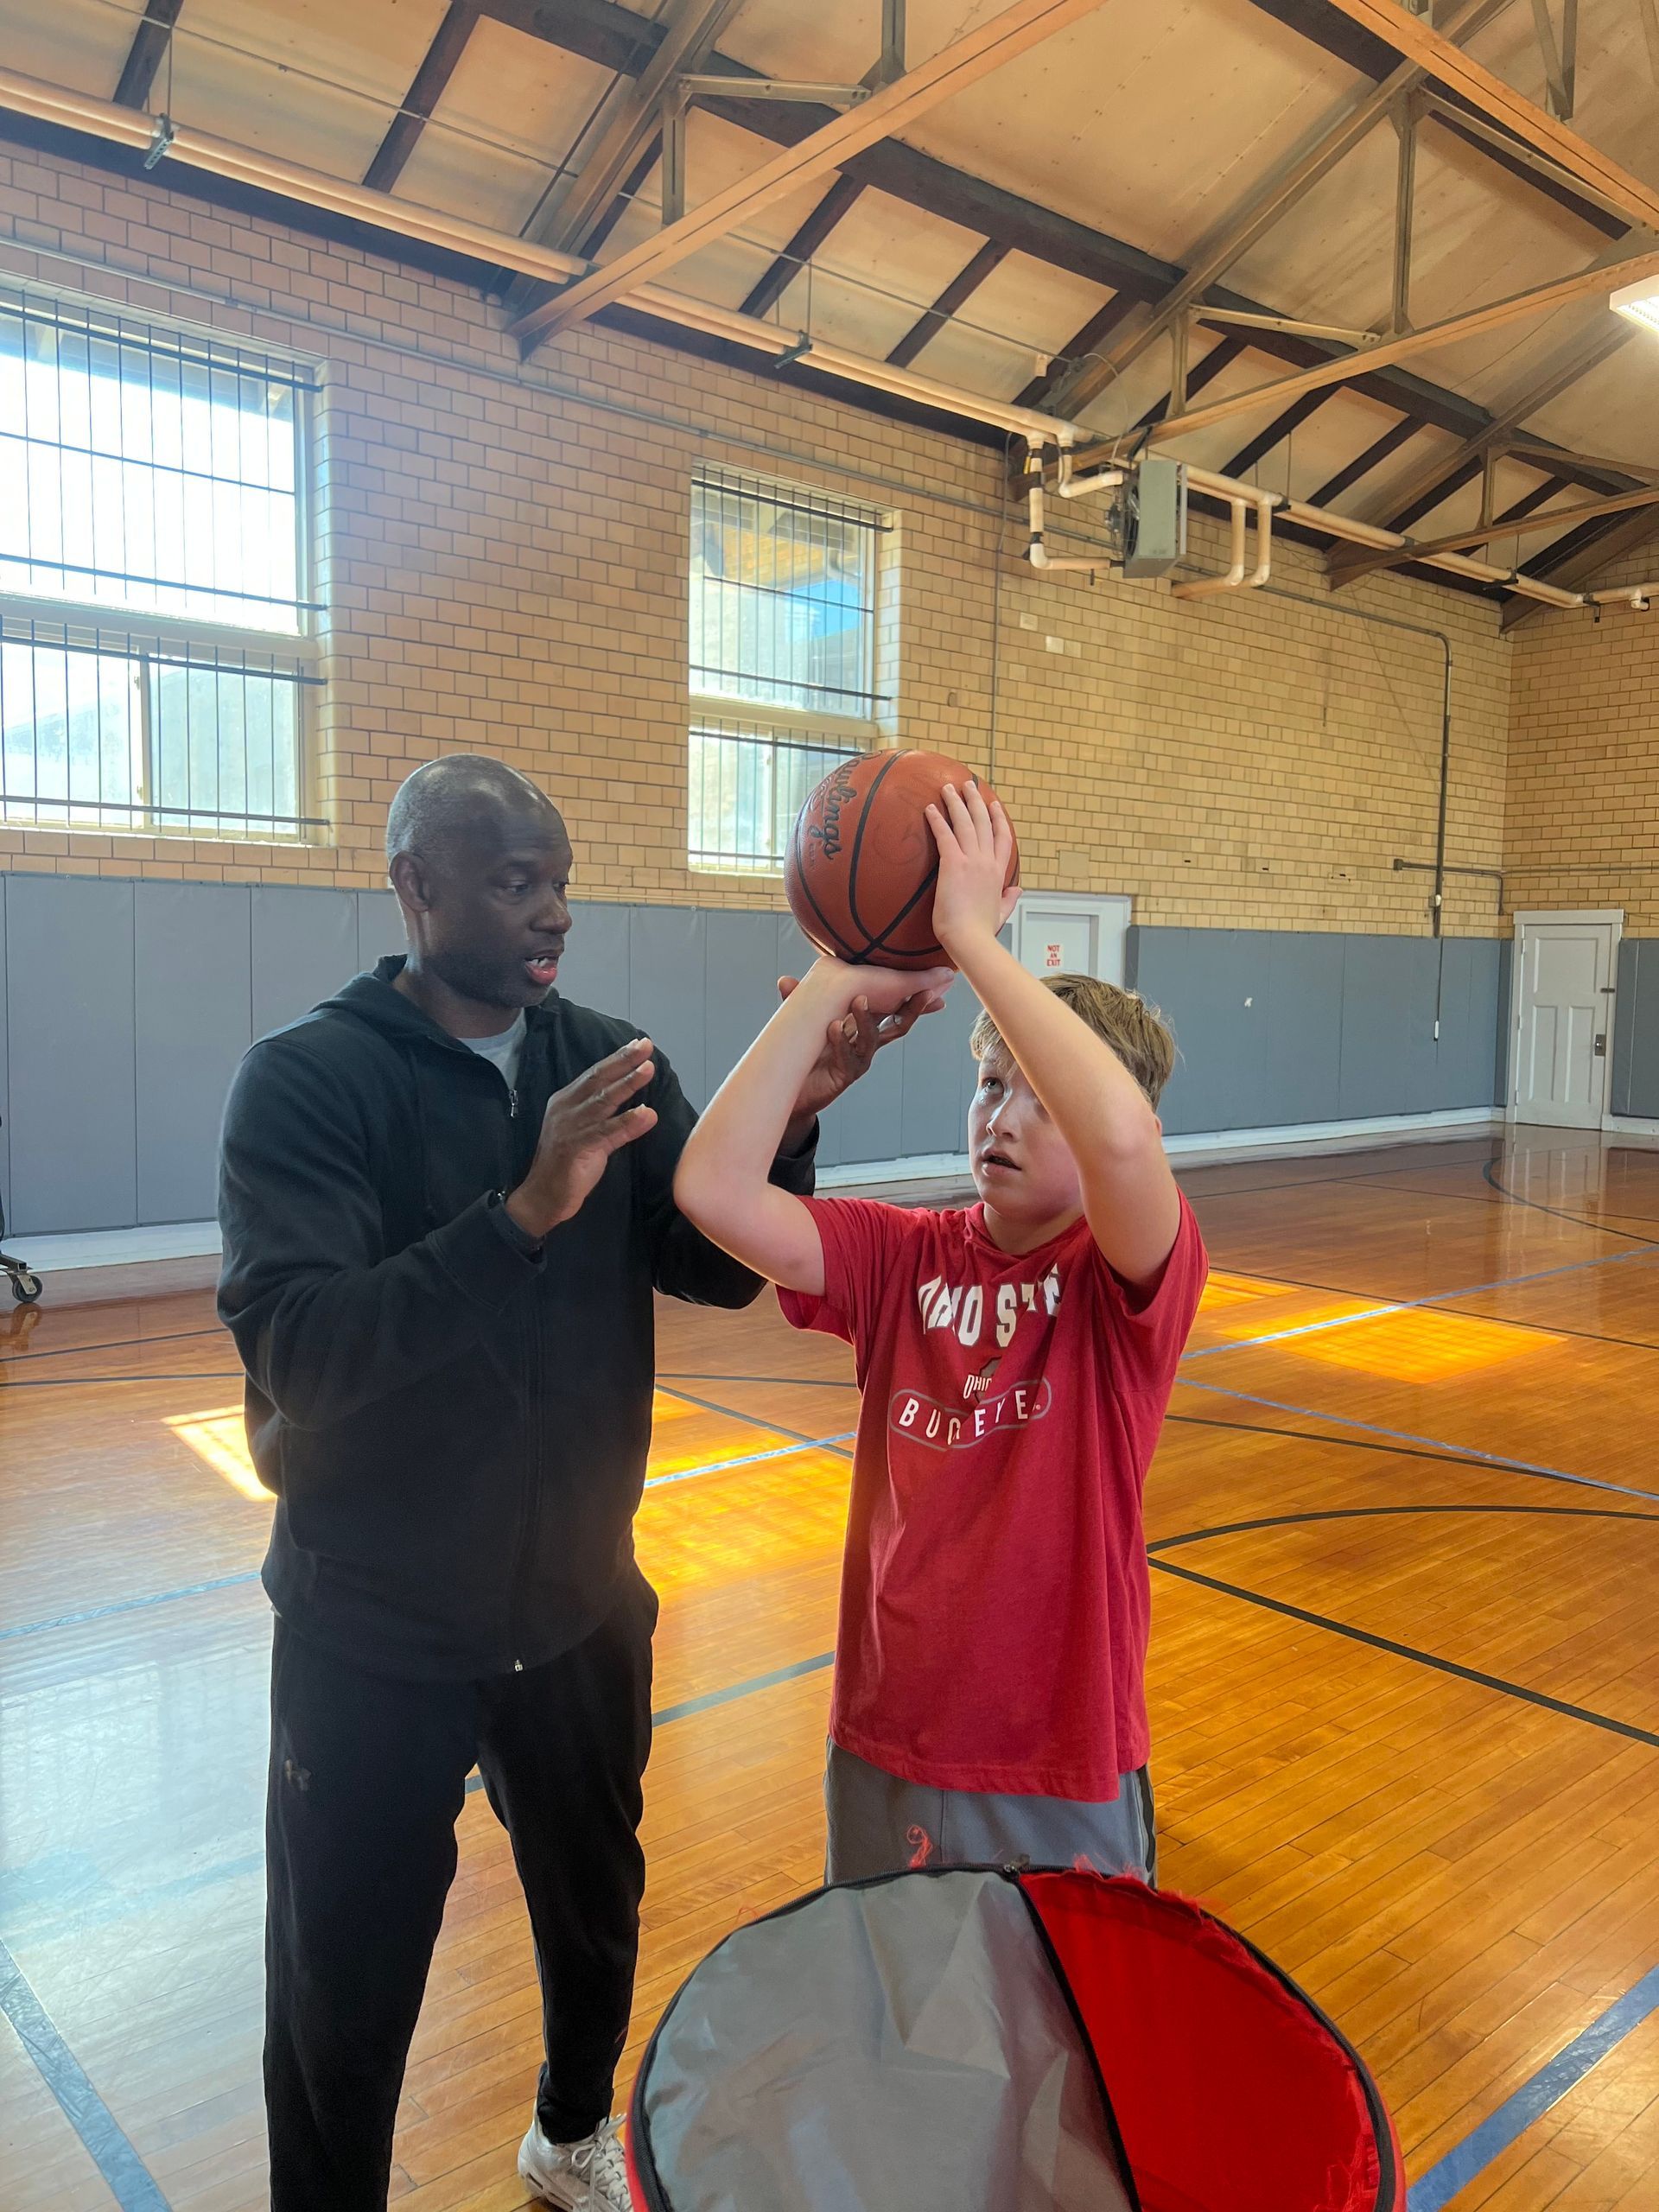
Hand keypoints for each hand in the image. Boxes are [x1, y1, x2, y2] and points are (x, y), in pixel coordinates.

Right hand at [506, 1038, 657, 1239]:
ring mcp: (569, 1127)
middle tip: (646, 1045)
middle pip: (598, 1080)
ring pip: (602, 1101)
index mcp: (565, 1101)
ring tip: (648, 1070)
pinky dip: (627, 1122)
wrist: (542, 1196)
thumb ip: (610, 1118)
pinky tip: (646, 1114)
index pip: (594, 1074)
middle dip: (623, 1061)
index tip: (639, 1044)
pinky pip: (605, 1132)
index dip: (617, 1059)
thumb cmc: (567, 1165)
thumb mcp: (588, 1134)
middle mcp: (565, 1109)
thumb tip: (643, 1107)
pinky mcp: (575, 1148)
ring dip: (627, 1084)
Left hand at [779, 961, 952, 1140]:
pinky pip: (848, 1057)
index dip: (913, 996)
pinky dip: (841, 1041)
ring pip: (872, 1039)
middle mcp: (865, 1044)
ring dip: (866, 1018)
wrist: (789, 1091)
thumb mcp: (804, 1025)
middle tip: (924, 992)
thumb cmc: (803, 1056)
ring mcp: (857, 1060)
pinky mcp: (844, 1075)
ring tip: (859, 1000)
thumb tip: (784, 980)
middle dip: (913, 1009)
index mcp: (862, 1027)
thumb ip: (798, 1004)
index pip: (893, 1007)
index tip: (935, 982)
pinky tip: (834, 1027)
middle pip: (897, 1024)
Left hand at [925, 781, 1018, 959]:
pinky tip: (930, 808)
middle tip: (969, 785)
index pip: (1002, 838)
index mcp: (999, 873)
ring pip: (966, 823)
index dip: (998, 819)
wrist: (971, 939)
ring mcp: (972, 861)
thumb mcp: (1001, 913)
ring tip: (949, 787)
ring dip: (957, 802)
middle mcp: (987, 862)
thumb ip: (1009, 899)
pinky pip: (945, 835)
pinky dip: (938, 820)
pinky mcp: (954, 865)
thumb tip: (1018, 889)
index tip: (994, 805)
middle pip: (984, 823)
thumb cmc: (981, 931)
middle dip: (976, 801)